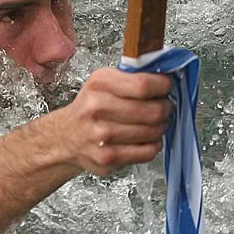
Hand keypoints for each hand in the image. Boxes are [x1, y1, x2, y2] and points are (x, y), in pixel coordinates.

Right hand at [52, 68, 173, 175]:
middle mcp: (97, 108)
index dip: (163, 86)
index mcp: (99, 84)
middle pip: (153, 110)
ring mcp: (102, 135)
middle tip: (164, 107)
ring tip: (153, 123)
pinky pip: (147, 152)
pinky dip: (153, 145)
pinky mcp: (107, 157)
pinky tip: (146, 139)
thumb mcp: (104, 82)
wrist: (67, 136)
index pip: (144, 85)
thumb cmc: (90, 107)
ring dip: (160, 127)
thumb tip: (167, 75)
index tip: (167, 87)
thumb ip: (132, 77)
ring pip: (153, 132)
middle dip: (166, 108)